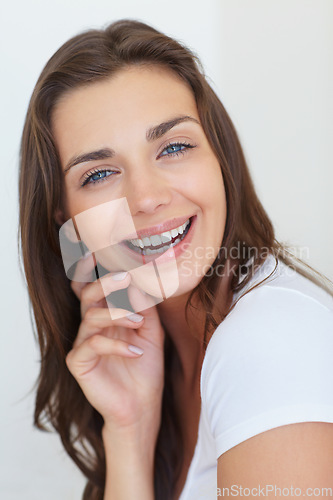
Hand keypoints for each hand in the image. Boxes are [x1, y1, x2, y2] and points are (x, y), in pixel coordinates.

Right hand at [66, 254, 164, 434]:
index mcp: (105, 315)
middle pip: (87, 295)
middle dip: (105, 283)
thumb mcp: (151, 332)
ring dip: (118, 314)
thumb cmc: (145, 367)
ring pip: (90, 317)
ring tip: (140, 322)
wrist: (142, 405)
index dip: (88, 269)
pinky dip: (117, 344)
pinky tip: (136, 350)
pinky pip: (92, 344)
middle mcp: (90, 326)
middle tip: (125, 276)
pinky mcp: (78, 362)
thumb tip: (140, 280)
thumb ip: (145, 306)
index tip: (96, 250)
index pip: (92, 287)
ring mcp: (82, 344)